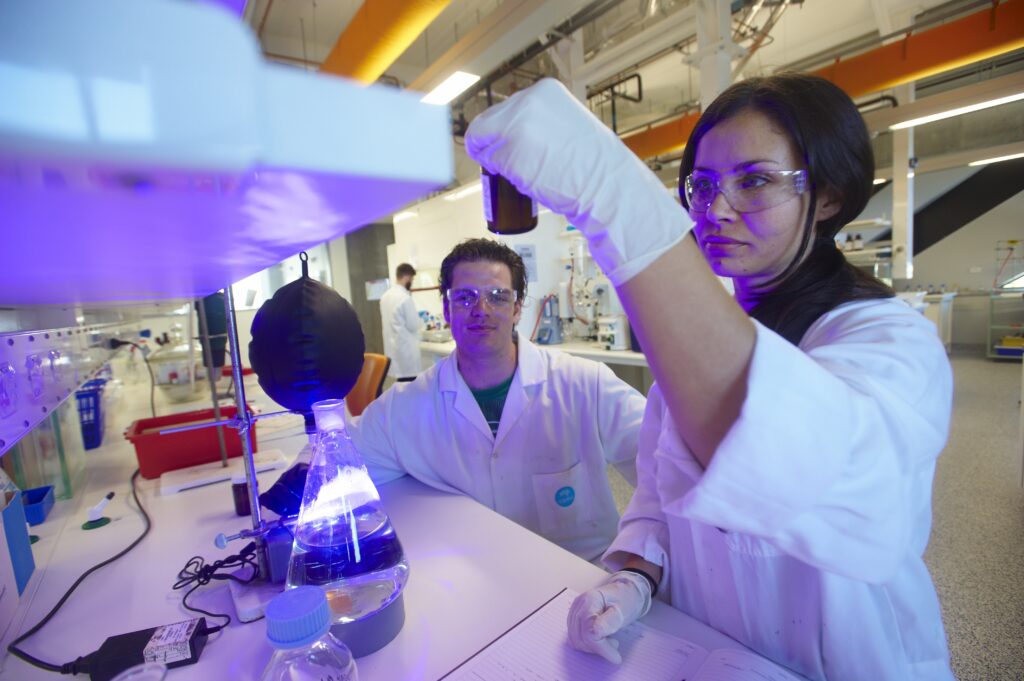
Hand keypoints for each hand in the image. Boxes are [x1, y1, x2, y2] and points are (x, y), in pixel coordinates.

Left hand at [465, 78, 689, 285]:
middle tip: (505, 161)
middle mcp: (526, 102)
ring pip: (483, 142)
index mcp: (544, 90)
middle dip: (492, 142)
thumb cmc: (593, 162)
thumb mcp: (568, 122)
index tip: (509, 143)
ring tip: (519, 171)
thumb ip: (542, 120)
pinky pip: (489, 163)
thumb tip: (517, 131)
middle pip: (487, 122)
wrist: (605, 184)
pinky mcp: (507, 154)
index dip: (503, 129)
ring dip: (493, 158)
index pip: (506, 107)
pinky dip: (499, 173)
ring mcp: (515, 127)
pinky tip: (521, 178)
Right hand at [566, 570, 652, 663]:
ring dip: (592, 647)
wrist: (624, 590)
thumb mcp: (623, 610)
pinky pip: (575, 637)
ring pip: (575, 640)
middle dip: (598, 648)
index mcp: (590, 600)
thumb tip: (596, 633)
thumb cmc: (626, 599)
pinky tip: (599, 639)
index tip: (616, 657)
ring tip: (608, 640)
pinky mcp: (574, 617)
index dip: (602, 648)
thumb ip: (610, 621)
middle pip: (580, 637)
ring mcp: (574, 611)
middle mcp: (578, 605)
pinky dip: (587, 643)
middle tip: (615, 644)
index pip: (589, 632)